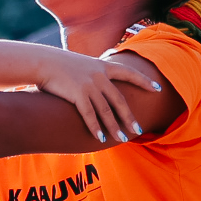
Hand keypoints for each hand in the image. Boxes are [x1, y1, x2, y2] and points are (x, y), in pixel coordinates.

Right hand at [32, 46, 166, 144]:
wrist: (42, 61)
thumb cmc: (58, 64)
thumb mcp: (80, 65)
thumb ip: (91, 74)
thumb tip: (97, 85)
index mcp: (102, 66)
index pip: (128, 73)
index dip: (143, 81)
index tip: (157, 88)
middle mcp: (99, 75)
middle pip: (119, 100)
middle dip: (129, 116)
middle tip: (138, 130)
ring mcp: (89, 85)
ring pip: (106, 111)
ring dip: (114, 127)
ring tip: (122, 139)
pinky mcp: (78, 94)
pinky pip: (90, 115)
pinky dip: (96, 128)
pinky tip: (100, 138)